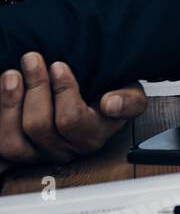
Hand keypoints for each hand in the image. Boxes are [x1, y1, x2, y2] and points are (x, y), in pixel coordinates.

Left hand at [0, 54, 146, 168]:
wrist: (92, 102)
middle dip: (34, 87)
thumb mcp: (131, 93)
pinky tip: (4, 90)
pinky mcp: (17, 152)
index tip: (59, 65)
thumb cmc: (109, 94)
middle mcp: (63, 151)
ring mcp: (37, 155)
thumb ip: (130, 100)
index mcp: (92, 136)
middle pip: (39, 126)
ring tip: (12, 75)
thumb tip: (111, 104)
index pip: (71, 120)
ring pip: (12, 142)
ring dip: (9, 104)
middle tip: (32, 58)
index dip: (61, 91)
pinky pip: (0, 145)